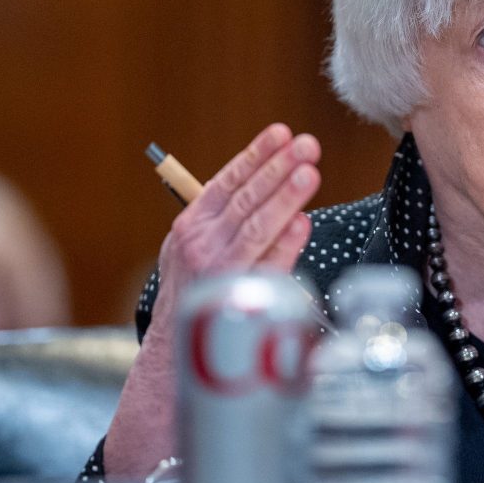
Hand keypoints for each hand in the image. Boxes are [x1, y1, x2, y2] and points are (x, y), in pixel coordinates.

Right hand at [103, 124, 322, 480]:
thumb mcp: (199, 246)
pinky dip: (285, 243)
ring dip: (284, 197)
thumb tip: (281, 198)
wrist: (173, 349)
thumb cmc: (197, 289)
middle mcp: (200, 243)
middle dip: (277, 168)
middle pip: (245, 199)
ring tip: (310, 172)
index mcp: (191, 223)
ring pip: (256, 226)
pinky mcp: (233, 296)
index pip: (227, 181)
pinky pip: (264, 265)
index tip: (280, 132)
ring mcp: (216, 269)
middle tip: (306, 145)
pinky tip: (303, 223)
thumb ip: (231, 219)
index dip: (255, 155)